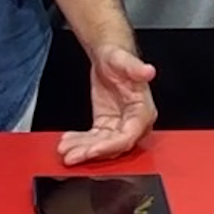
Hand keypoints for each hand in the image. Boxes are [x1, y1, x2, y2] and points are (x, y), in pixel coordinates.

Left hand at [58, 44, 157, 165]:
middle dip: (91, 152)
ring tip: (64, 150)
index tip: (92, 150)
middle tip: (71, 156)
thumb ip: (135, 67)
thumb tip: (149, 71)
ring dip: (82, 150)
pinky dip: (81, 143)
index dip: (110, 146)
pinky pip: (94, 140)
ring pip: (102, 146)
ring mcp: (120, 126)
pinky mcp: (107, 126)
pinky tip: (68, 142)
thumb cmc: (118, 58)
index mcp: (143, 111)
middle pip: (113, 146)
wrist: (108, 57)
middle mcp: (134, 123)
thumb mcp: (123, 59)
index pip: (128, 136)